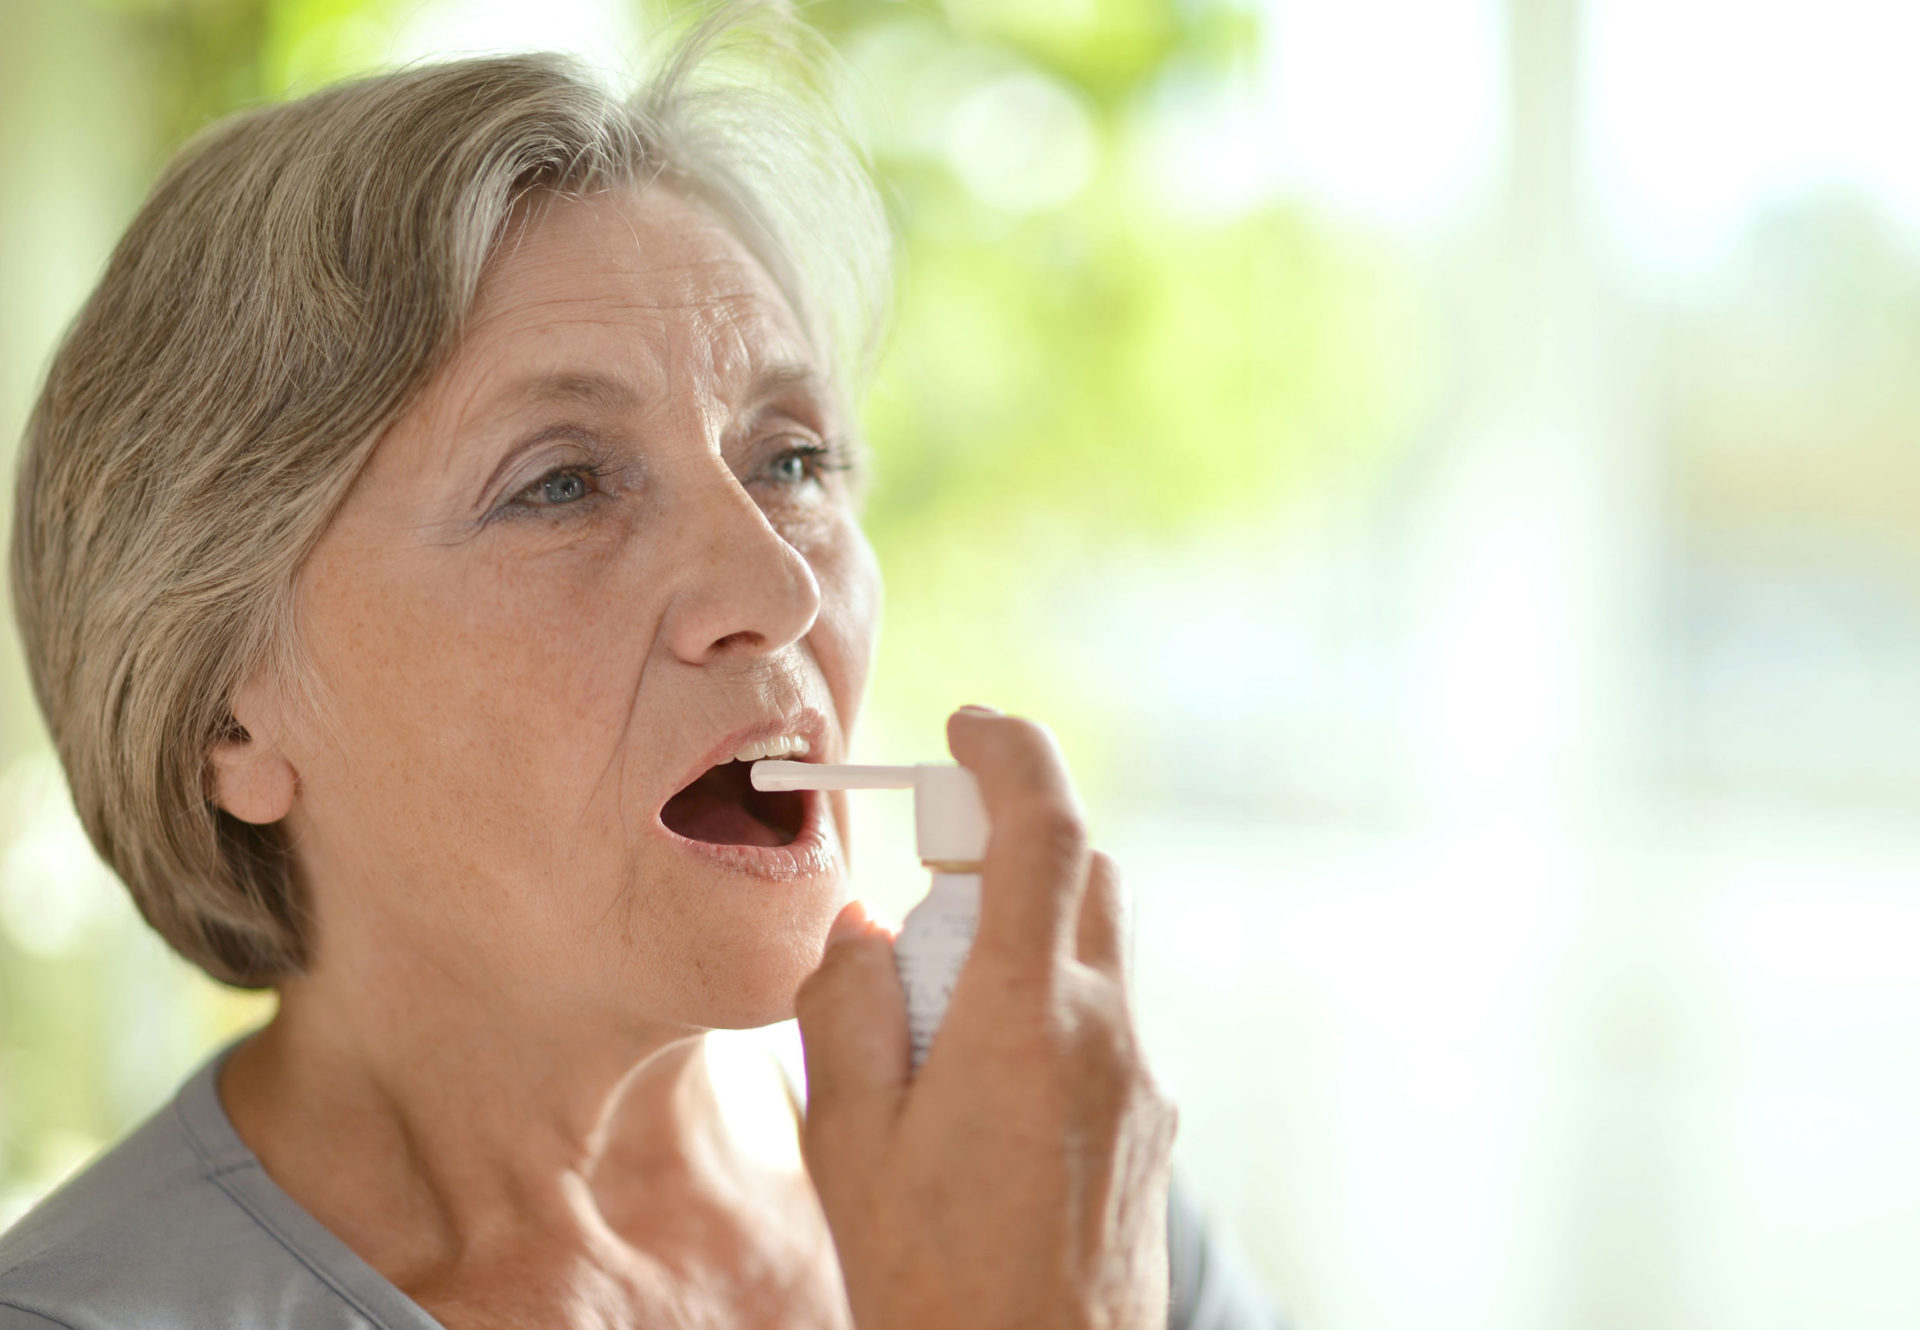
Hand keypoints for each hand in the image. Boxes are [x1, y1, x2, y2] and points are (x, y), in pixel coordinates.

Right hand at [794, 707, 1178, 1329]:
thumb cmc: (931, 1281)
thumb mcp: (848, 1140)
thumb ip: (848, 1006)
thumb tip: (864, 931)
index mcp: (1027, 1019)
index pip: (1044, 831)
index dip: (1008, 754)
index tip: (968, 724)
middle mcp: (1105, 1033)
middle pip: (1084, 872)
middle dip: (1007, 843)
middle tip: (925, 886)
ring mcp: (1141, 1080)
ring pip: (1099, 941)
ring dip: (1027, 923)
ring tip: (940, 1010)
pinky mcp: (1150, 1123)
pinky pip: (1103, 1014)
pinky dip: (1047, 996)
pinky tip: (979, 1083)